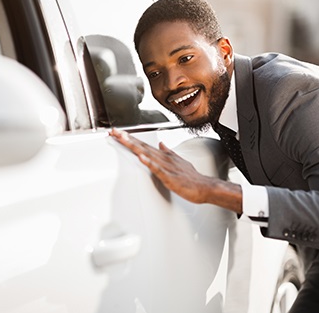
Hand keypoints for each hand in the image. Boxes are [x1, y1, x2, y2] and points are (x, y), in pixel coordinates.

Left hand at [110, 128, 242, 212]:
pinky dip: (149, 162)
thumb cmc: (191, 177)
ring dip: (134, 146)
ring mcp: (166, 166)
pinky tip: (142, 157)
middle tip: (114, 132)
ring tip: (123, 139)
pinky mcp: (169, 176)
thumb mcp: (178, 161)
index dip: (130, 138)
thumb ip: (169, 152)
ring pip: (147, 153)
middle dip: (127, 139)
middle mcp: (163, 158)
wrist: (204, 187)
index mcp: (163, 156)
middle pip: (141, 146)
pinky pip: (157, 168)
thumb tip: (161, 144)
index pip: (143, 144)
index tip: (118, 133)